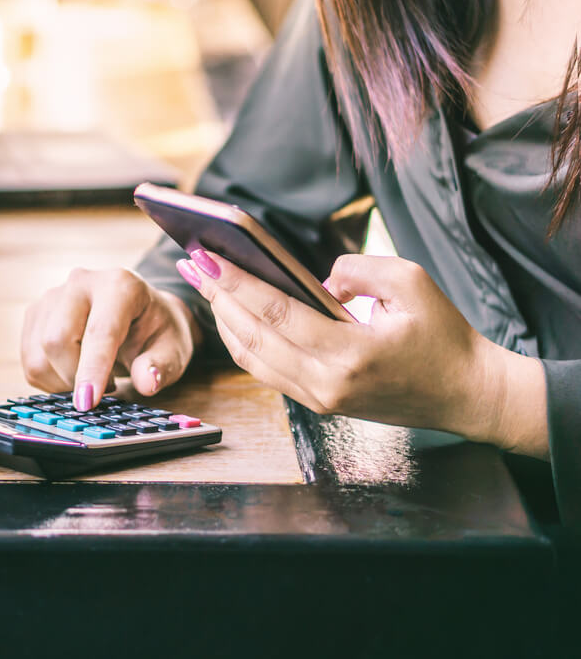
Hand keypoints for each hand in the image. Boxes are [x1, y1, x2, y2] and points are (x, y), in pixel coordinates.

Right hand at [20, 267, 200, 410]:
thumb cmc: (156, 331)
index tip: (88, 403)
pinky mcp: (35, 314)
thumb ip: (160, 365)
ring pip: (37, 353)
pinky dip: (49, 379)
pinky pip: (29, 360)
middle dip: (74, 377)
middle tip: (106, 389)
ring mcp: (52, 296)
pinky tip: (73, 374)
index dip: (92, 370)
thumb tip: (146, 383)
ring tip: (92, 379)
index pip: (99, 331)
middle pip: (57, 339)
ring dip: (61, 381)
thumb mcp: (173, 349)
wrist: (140, 313)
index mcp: (119, 284)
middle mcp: (81, 282)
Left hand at [176, 250, 546, 455]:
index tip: (207, 256)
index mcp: (352, 354)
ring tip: (203, 281)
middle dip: (217, 296)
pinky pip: (266, 370)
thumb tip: (313, 279)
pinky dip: (242, 340)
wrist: (468, 394)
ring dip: (224, 318)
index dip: (238, 284)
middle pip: (254, 337)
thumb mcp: (412, 282)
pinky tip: (230, 312)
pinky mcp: (317, 403)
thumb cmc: (444, 335)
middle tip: (191, 261)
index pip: (278, 315)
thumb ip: (358, 269)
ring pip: (252, 358)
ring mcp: (319, 398)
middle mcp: (327, 383)